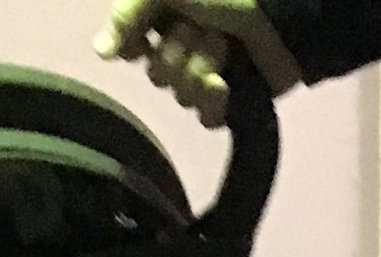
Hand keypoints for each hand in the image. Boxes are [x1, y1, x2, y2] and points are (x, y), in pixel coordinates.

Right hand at [96, 0, 300, 126]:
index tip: (145, 39)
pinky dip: (215, 101)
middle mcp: (182, 46)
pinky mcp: (231, 101)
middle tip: (202, 30)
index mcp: (167, 18)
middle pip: (157, 75)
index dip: (138, 46)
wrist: (280, 17)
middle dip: (180, 51)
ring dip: (203, 68)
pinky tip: (226, 83)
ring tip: (224, 48)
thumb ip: (128, 14)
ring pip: (181, 96)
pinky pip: (205, 118)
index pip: (133, 47)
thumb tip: (99, 52)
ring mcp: (206, 76)